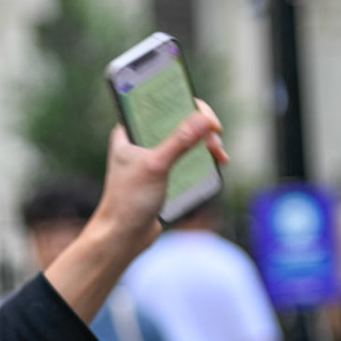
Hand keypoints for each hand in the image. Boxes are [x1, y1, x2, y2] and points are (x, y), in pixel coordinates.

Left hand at [46, 100, 227, 322]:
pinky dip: (203, 159)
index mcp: (129, 131)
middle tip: (215, 139)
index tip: (207, 117)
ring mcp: (154, 157)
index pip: (161, 102)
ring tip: (218, 155)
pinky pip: (189, 158)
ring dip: (206, 144)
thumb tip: (203, 119)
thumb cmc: (128, 201)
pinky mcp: (164, 173)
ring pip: (187, 140)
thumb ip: (179, 141)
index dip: (188, 104)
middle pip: (179, 120)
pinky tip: (216, 164)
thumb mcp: (155, 167)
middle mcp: (141, 140)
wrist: (122, 237)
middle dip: (202, 127)